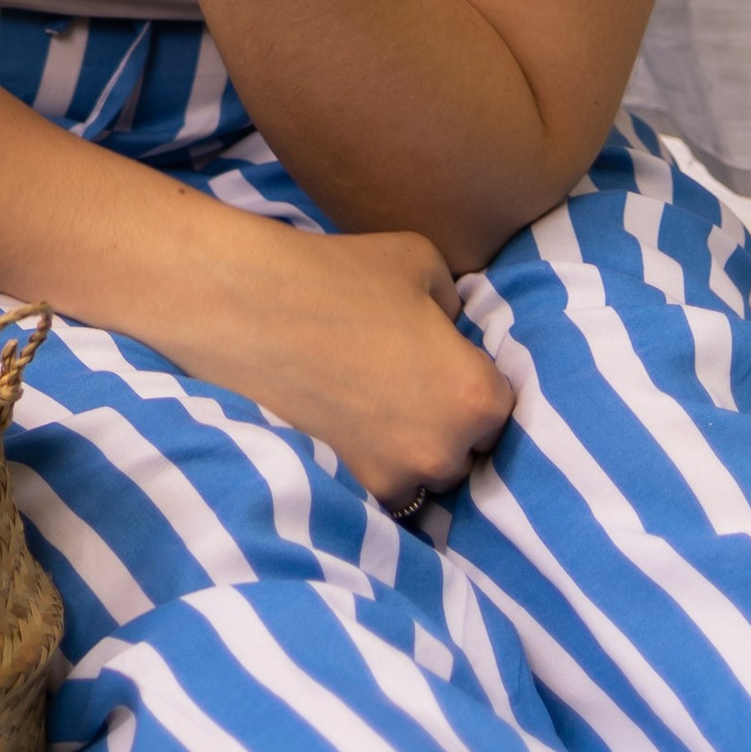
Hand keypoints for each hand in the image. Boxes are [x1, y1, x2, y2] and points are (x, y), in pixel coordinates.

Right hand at [197, 221, 515, 507]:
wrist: (249, 307)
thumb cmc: (340, 275)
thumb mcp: (424, 264)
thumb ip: (455, 306)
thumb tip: (449, 331)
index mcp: (478, 396)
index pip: (501, 405)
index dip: (469, 380)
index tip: (438, 362)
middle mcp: (447, 450)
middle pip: (467, 448)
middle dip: (444, 421)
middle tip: (401, 382)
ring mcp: (398, 476)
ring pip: (425, 473)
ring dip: (410, 449)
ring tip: (370, 403)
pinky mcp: (350, 487)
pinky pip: (384, 486)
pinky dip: (372, 462)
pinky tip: (346, 423)